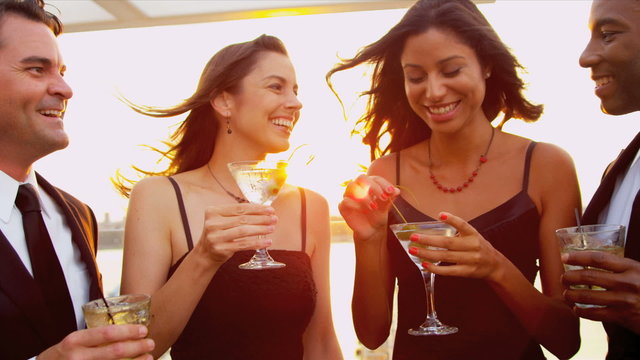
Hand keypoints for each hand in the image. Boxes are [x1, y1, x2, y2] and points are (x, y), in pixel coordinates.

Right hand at [37, 325, 153, 359]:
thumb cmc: (62, 355)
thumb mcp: (73, 342)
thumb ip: (94, 338)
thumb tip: (126, 332)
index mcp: (75, 341)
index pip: (106, 333)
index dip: (128, 331)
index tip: (143, 330)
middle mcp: (77, 357)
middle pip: (114, 352)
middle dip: (136, 347)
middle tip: (151, 343)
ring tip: (148, 358)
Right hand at [197, 203, 276, 263]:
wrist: (206, 253)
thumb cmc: (220, 234)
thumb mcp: (223, 221)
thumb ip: (238, 215)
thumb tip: (264, 210)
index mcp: (213, 212)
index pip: (239, 208)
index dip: (257, 208)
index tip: (270, 209)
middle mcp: (212, 223)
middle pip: (242, 219)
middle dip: (261, 218)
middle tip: (274, 219)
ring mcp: (215, 237)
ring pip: (243, 231)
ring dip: (260, 229)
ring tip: (272, 228)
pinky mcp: (221, 249)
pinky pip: (243, 244)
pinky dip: (257, 243)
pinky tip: (267, 241)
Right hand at [338, 174, 399, 240]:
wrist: (371, 230)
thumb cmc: (378, 215)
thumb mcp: (385, 207)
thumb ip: (389, 198)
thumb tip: (396, 190)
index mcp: (370, 183)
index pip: (375, 178)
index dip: (384, 184)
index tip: (391, 192)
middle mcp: (358, 186)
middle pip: (362, 178)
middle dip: (373, 186)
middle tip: (383, 197)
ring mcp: (349, 195)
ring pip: (352, 186)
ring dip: (364, 195)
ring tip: (374, 207)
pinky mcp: (343, 206)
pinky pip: (346, 201)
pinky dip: (355, 204)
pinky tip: (363, 210)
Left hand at [410, 212, 505, 281]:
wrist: (495, 265)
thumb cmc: (478, 247)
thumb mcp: (472, 236)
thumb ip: (457, 233)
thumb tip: (431, 230)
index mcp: (473, 234)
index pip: (463, 225)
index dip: (452, 220)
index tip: (440, 215)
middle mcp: (473, 246)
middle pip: (448, 243)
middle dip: (429, 240)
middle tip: (414, 237)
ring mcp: (470, 260)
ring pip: (446, 256)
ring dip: (427, 253)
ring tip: (414, 250)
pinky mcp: (467, 272)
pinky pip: (449, 271)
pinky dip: (435, 268)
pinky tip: (424, 264)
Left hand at [561, 251, 639, 332]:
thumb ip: (621, 267)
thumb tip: (592, 260)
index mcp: (631, 267)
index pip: (598, 258)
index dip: (578, 257)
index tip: (564, 257)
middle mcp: (627, 283)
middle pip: (588, 277)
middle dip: (570, 277)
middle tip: (563, 278)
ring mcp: (624, 301)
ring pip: (587, 296)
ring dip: (571, 295)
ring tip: (566, 293)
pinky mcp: (623, 317)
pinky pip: (595, 314)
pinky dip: (581, 311)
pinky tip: (576, 309)